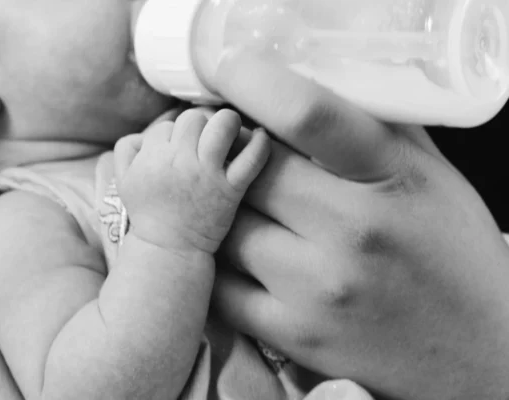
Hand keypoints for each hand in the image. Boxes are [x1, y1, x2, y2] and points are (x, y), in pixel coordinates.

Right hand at [114, 109, 269, 253]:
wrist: (169, 248)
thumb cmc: (148, 213)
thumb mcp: (124, 180)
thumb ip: (126, 149)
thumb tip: (146, 132)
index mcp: (152, 157)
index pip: (167, 126)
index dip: (172, 135)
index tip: (177, 151)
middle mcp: (180, 161)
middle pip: (193, 119)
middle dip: (198, 126)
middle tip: (202, 142)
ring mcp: (208, 174)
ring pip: (223, 124)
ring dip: (228, 123)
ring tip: (229, 132)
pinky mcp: (231, 189)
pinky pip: (252, 158)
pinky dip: (260, 144)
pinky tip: (261, 136)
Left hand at [211, 50, 508, 399]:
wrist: (479, 353)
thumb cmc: (452, 256)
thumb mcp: (431, 176)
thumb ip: (373, 128)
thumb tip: (310, 85)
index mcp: (390, 178)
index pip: (306, 114)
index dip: (252, 84)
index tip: (230, 74)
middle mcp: (352, 232)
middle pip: (247, 173)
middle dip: (229, 156)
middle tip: (229, 152)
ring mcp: (317, 289)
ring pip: (225, 230)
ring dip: (222, 212)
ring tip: (240, 208)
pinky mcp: (294, 335)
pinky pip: (221, 288)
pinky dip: (218, 265)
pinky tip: (237, 254)